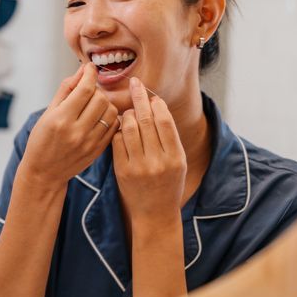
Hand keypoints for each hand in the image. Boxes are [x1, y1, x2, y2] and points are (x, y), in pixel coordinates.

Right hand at [19, 63, 119, 187]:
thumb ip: (66, 89)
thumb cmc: (42, 140)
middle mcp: (76, 131)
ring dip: (105, 103)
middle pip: (101, 98)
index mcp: (61, 119)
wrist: (44, 173)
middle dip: (96, 89)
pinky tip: (99, 117)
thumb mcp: (48, 112)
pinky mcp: (98, 150)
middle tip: (88, 91)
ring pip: (111, 111)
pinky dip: (110, 117)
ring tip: (94, 105)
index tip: (90, 69)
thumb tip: (83, 70)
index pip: (84, 89)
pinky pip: (114, 126)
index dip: (90, 74)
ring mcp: (89, 142)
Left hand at [112, 77, 186, 226]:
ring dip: (127, 113)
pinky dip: (118, 130)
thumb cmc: (169, 183)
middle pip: (145, 120)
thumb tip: (156, 104)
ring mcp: (139, 166)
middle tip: (135, 83)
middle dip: (139, 98)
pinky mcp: (122, 170)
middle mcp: (158, 161)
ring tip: (128, 110)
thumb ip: (169, 136)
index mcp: (175, 157)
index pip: (164, 121)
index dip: (156, 103)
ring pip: (129, 128)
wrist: (155, 213)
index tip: (151, 93)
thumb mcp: (178, 161)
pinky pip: (117, 141)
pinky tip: (120, 127)